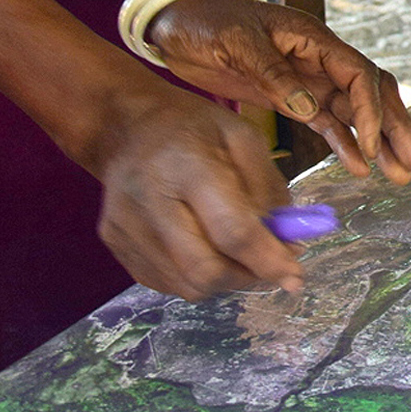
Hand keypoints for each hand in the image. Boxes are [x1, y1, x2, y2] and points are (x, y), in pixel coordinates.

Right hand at [89, 83, 304, 299]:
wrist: (126, 127)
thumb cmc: (195, 128)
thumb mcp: (244, 138)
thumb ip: (269, 191)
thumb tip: (289, 244)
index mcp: (187, 165)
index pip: (231, 230)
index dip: (267, 260)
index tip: (296, 277)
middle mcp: (149, 201)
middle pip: (204, 268)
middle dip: (247, 277)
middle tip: (270, 267)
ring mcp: (126, 227)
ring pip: (186, 284)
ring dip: (225, 281)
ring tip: (240, 255)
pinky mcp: (114, 244)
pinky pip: (165, 282)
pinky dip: (196, 278)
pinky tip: (207, 250)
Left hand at [147, 0, 410, 182]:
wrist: (174, 21)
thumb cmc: (203, 22)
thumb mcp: (235, 42)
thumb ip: (272, 72)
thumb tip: (309, 108)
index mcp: (312, 38)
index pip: (359, 74)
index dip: (372, 110)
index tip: (373, 145)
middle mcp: (319, 59)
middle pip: (372, 93)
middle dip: (397, 128)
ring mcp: (308, 79)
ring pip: (357, 111)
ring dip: (379, 141)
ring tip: (400, 174)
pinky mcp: (291, 97)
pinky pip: (329, 122)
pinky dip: (346, 144)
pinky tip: (359, 168)